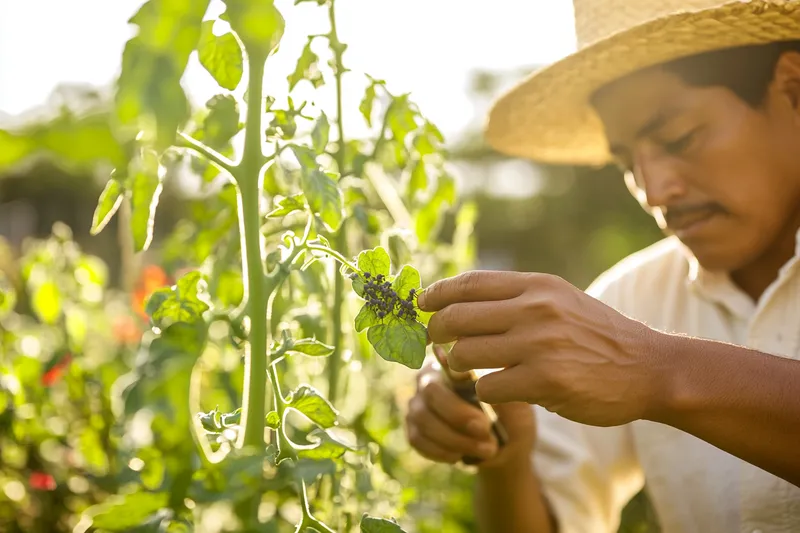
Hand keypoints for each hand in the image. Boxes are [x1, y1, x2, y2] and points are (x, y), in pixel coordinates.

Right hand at [405, 345, 535, 468]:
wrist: (507, 448)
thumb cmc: (512, 415)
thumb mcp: (515, 401)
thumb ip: (502, 388)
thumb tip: (492, 376)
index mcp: (455, 362)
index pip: (446, 360)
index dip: (459, 376)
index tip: (483, 395)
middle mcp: (429, 378)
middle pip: (432, 392)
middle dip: (459, 414)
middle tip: (486, 429)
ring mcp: (418, 405)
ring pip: (424, 419)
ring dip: (455, 438)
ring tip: (486, 449)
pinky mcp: (414, 430)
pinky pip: (418, 440)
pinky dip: (441, 451)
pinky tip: (461, 455)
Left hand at [418, 271, 665, 426]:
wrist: (649, 368)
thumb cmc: (599, 336)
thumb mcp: (562, 300)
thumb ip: (519, 297)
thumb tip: (464, 300)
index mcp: (537, 285)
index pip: (469, 283)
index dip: (436, 293)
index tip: (420, 304)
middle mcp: (535, 308)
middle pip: (456, 317)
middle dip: (436, 332)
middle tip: (436, 344)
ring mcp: (539, 344)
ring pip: (464, 353)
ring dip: (457, 366)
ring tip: (466, 371)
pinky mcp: (544, 380)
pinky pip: (487, 387)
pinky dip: (484, 392)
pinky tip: (498, 392)